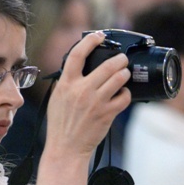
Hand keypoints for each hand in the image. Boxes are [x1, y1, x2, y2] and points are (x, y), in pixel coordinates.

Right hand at [45, 31, 130, 158]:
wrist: (66, 148)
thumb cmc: (60, 124)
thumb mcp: (57, 98)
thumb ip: (67, 82)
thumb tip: (78, 67)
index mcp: (66, 84)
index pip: (78, 54)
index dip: (90, 41)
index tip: (99, 36)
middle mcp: (81, 91)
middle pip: (108, 65)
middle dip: (120, 59)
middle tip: (122, 59)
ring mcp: (96, 102)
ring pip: (120, 78)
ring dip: (125, 74)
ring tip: (125, 74)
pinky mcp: (107, 114)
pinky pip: (124, 97)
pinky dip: (126, 94)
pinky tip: (122, 95)